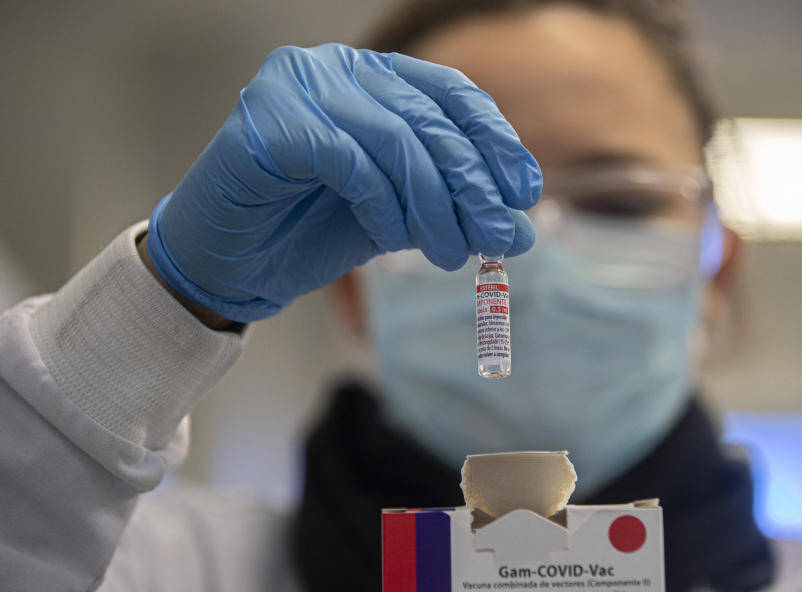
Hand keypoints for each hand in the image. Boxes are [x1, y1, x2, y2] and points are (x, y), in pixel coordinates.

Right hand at [147, 44, 540, 321]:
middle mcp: (337, 68)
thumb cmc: (308, 231)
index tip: (522, 192)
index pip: (450, 93)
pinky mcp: (268, 121)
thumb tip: (521, 230)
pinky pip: (349, 159)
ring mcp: (298, 87)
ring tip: (450, 254)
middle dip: (472, 185)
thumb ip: (452, 214)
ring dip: (433, 204)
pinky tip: (390, 237)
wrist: (231, 265)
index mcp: (373, 77)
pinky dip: (380, 202)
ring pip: (395, 139)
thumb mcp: (399, 220)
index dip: (494, 141)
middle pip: (429, 119)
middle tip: (498, 237)